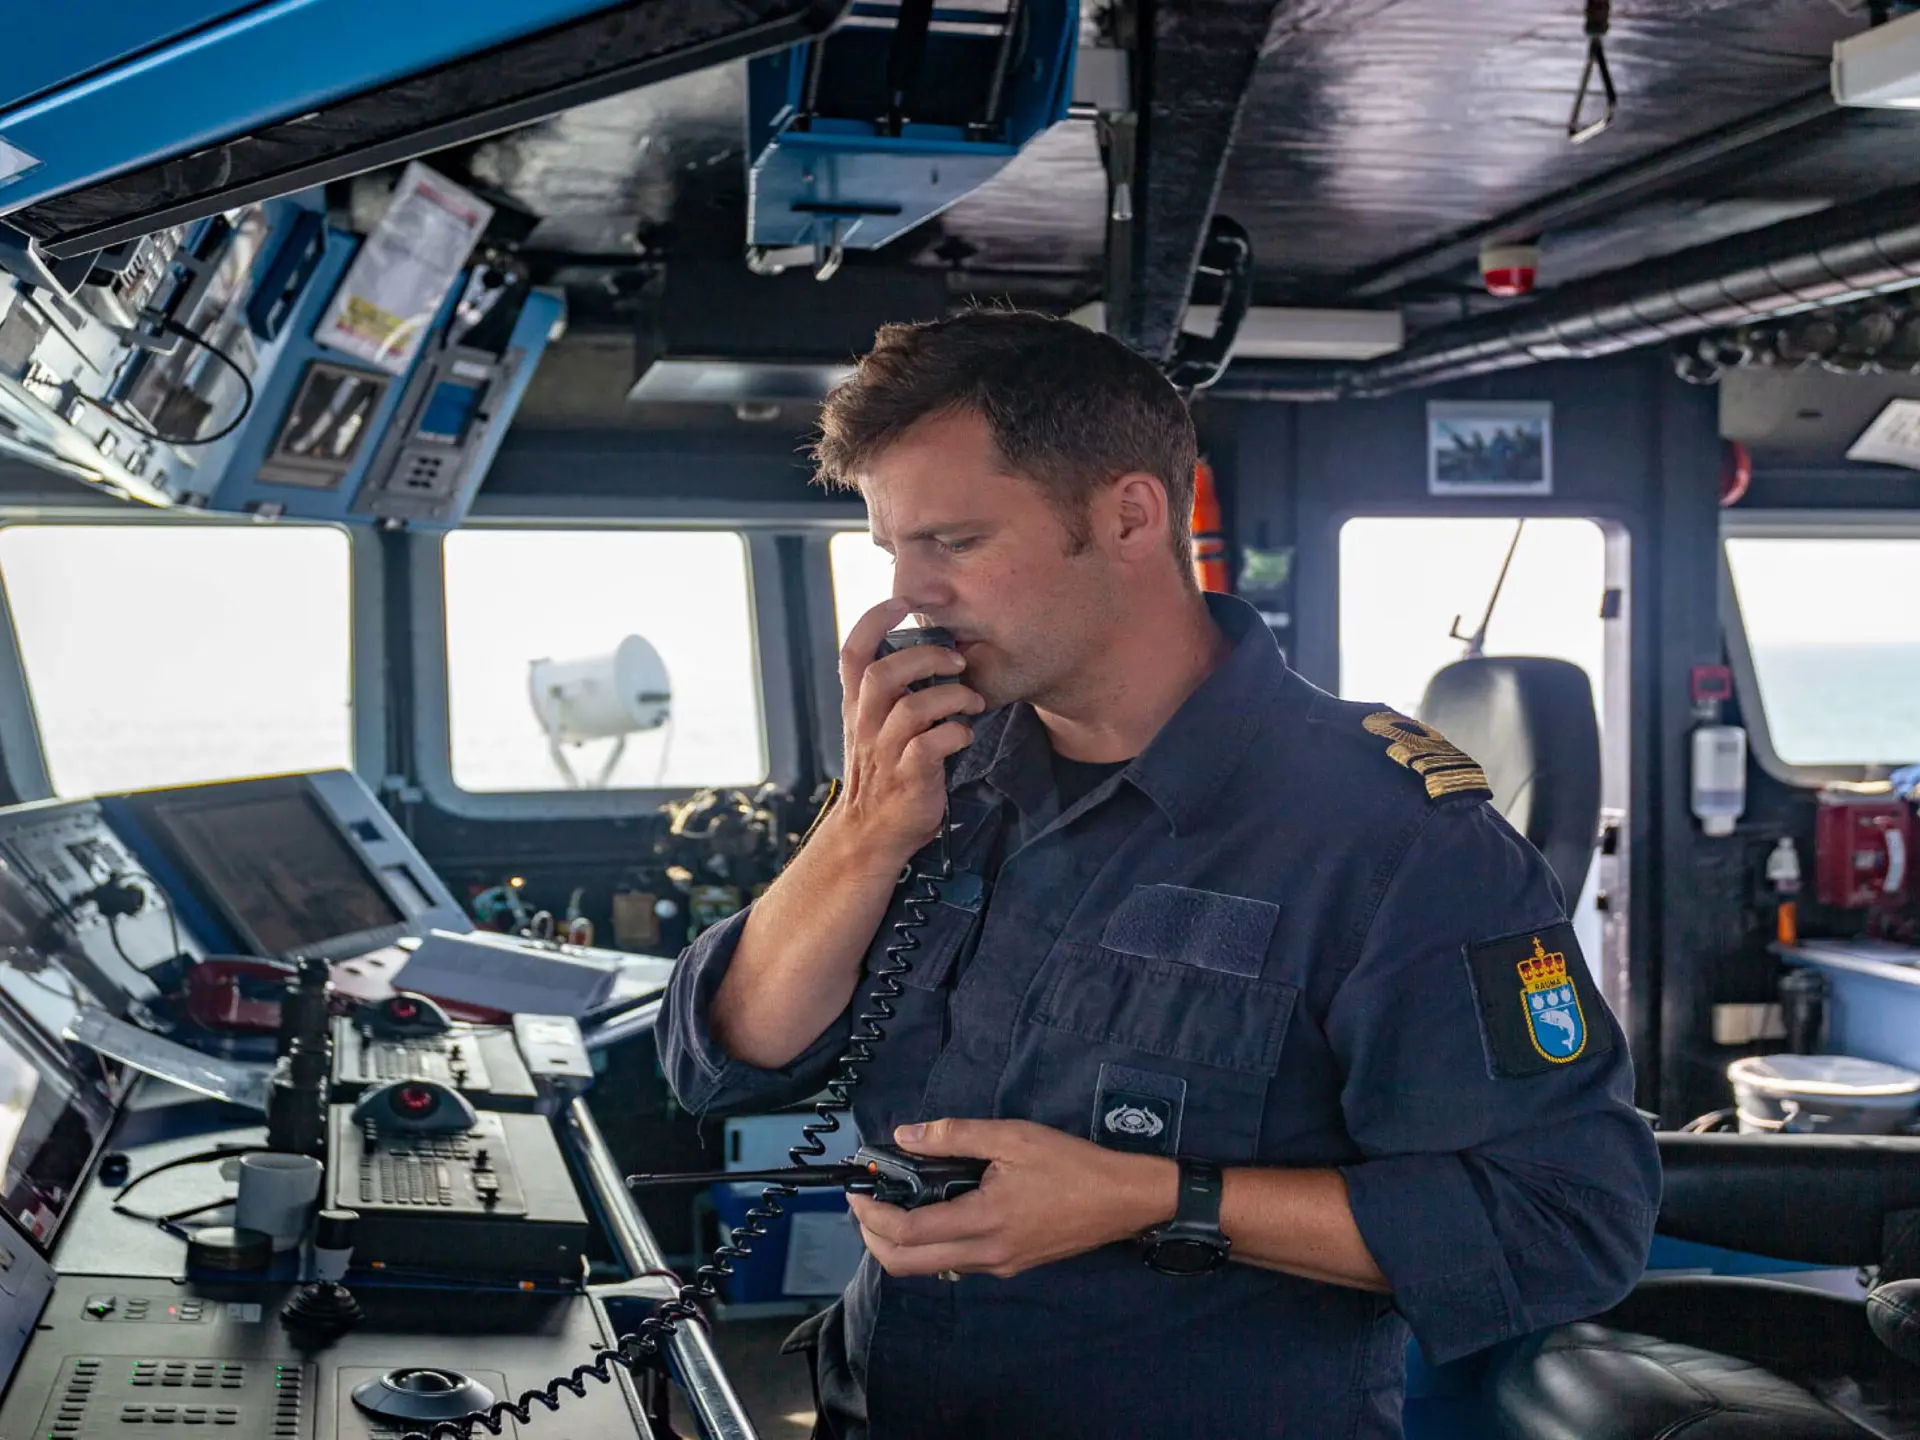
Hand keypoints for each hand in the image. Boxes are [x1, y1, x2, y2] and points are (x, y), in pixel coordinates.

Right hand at [834, 599, 985, 864]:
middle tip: (958, 662)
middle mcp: (865, 724)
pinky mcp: (908, 778)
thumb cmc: (884, 772)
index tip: (903, 602)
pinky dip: (955, 733)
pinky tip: (964, 735)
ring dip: (952, 697)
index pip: (853, 652)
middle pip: (884, 673)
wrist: (871, 834)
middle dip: (926, 657)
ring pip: (912, 708)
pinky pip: (931, 746)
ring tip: (973, 702)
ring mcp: (884, 752)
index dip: (875, 619)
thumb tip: (928, 652)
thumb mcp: (874, 727)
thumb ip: (891, 693)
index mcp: (856, 706)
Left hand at [846, 1118, 1177, 1280]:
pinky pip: (955, 1262)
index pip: (907, 1233)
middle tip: (864, 1202)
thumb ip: (955, 1135)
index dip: (871, 1214)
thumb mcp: (1013, 1136)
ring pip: (929, 1268)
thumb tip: (906, 1135)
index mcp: (983, 1222)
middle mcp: (985, 1255)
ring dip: (900, 1242)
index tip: (856, 1190)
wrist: (1123, 1200)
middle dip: (873, 1236)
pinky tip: (935, 1208)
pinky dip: (929, 1243)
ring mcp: (998, 1265)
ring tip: (894, 1201)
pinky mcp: (1010, 1265)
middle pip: (907, 1265)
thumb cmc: (1071, 1164)